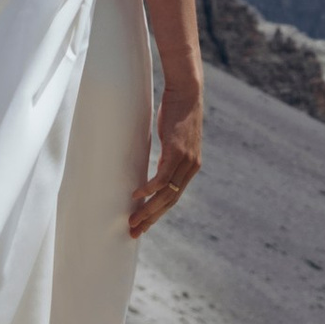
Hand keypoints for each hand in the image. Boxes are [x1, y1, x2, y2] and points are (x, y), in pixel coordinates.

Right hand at [128, 86, 202, 237]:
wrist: (187, 92)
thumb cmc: (177, 112)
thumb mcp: (174, 138)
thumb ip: (169, 154)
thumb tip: (156, 162)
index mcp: (190, 167)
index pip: (174, 197)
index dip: (158, 212)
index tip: (144, 224)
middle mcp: (190, 168)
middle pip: (170, 201)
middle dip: (151, 219)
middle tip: (135, 231)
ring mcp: (185, 161)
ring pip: (166, 195)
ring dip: (148, 210)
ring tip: (133, 220)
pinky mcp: (176, 152)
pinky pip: (161, 178)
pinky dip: (149, 189)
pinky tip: (137, 196)